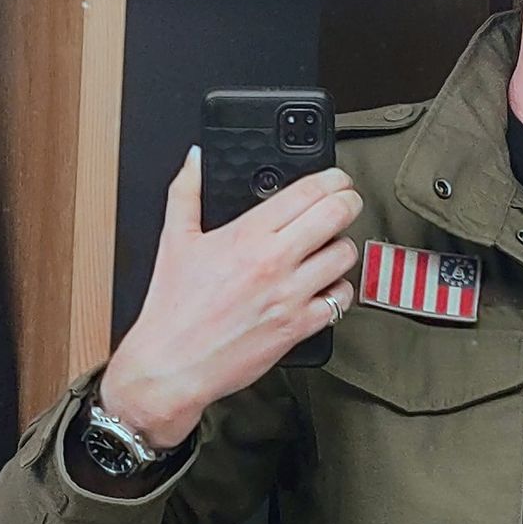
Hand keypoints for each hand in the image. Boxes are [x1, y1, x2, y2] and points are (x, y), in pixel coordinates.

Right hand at [99, 147, 362, 447]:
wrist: (173, 364)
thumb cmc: (173, 309)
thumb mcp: (174, 240)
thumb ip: (186, 192)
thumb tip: (195, 159)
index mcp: (247, 235)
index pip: (307, 192)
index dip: (332, 179)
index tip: (337, 179)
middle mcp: (274, 262)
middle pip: (336, 216)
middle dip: (349, 202)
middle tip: (348, 202)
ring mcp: (290, 296)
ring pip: (344, 257)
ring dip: (343, 247)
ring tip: (332, 246)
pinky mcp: (298, 327)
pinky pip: (340, 301)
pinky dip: (340, 290)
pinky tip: (327, 286)